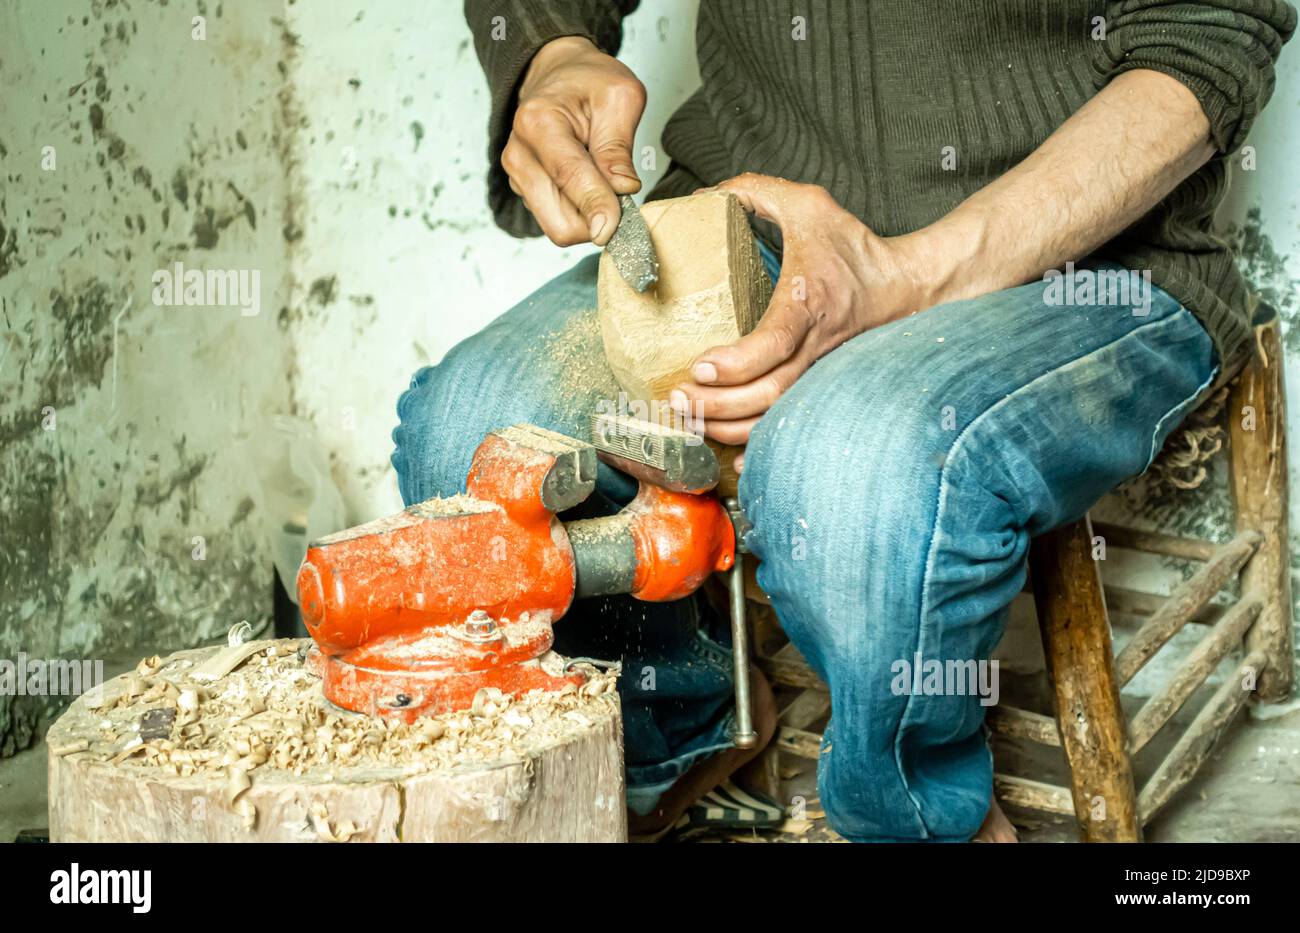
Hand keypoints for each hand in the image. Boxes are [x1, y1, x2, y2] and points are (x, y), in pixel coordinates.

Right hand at [504, 36, 645, 245]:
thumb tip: (622, 190)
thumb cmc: (589, 81)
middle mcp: (519, 154)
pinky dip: (580, 212)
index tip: (619, 225)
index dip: (597, 207)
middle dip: (595, 219)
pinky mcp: (525, 191)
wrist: (559, 74)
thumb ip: (618, 147)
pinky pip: (558, 220)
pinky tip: (588, 183)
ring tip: (604, 182)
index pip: (568, 179)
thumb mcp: (620, 97)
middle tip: (622, 197)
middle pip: (559, 222)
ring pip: (559, 228)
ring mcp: (518, 176)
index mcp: (538, 122)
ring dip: (589, 217)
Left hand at [670, 174, 932, 446]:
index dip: (738, 362)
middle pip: (767, 393)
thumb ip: (754, 191)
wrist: (907, 288)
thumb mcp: (808, 205)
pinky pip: (786, 423)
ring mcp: (819, 372)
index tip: (701, 365)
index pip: (774, 341)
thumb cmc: (854, 249)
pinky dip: (755, 443)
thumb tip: (703, 196)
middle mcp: (816, 346)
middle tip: (678, 399)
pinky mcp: (818, 386)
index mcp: (809, 302)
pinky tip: (726, 449)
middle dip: (717, 405)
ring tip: (689, 420)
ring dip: (728, 428)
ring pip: (774, 416)